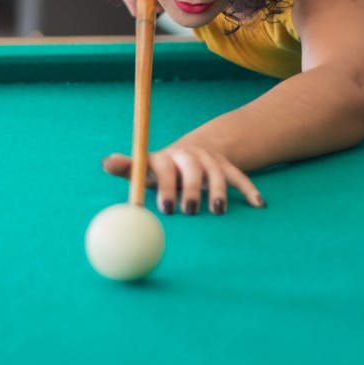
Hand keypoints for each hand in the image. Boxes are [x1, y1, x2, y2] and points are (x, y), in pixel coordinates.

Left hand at [102, 144, 265, 214]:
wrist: (191, 152)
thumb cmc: (161, 170)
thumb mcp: (143, 170)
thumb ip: (126, 168)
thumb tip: (105, 162)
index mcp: (163, 159)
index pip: (162, 166)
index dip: (164, 185)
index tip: (165, 207)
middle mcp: (187, 156)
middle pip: (190, 168)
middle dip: (190, 189)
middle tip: (188, 211)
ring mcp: (209, 160)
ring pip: (216, 174)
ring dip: (217, 192)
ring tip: (217, 211)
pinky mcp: (227, 167)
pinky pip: (240, 177)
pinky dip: (249, 190)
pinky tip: (258, 205)